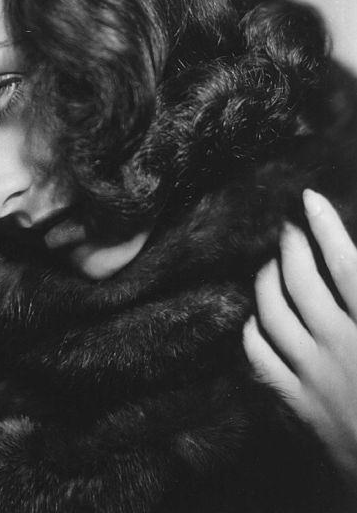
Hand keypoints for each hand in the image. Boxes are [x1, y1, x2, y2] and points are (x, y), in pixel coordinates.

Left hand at [243, 189, 356, 493]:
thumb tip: (351, 266)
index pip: (345, 265)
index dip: (326, 226)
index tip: (310, 198)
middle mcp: (342, 347)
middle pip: (302, 281)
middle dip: (291, 246)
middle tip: (288, 228)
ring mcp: (316, 376)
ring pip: (273, 312)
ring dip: (268, 281)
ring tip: (271, 265)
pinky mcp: (299, 404)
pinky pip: (261, 356)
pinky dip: (254, 329)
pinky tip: (255, 317)